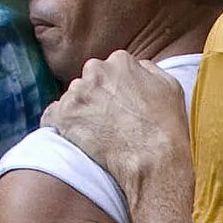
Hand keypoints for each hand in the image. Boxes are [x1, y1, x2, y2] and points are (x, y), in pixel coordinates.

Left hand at [47, 51, 189, 201]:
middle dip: (96, 98)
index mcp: (121, 61)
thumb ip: (149, 70)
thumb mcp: (171, 87)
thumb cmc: (167, 128)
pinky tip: (76, 138)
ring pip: (72, 99)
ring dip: (81, 113)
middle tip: (108, 121)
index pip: (110, 69)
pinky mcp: (63, 116)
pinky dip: (60, 126)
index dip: (115, 89)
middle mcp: (95, 71)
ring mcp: (77, 93)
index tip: (120, 106)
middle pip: (89, 81)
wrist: (154, 161)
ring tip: (96, 134)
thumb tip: (138, 67)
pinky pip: (52, 116)